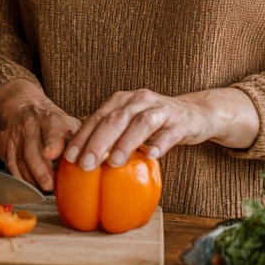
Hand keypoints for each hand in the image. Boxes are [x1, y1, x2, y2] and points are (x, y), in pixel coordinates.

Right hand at [0, 80, 79, 190]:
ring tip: (42, 190)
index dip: (51, 142)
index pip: (51, 131)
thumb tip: (96, 160)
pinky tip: (29, 186)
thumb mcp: (68, 123)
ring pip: (20, 159)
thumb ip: (79, 141)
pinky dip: (19, 177)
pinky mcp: (8, 146)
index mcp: (51, 120)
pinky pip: (11, 164)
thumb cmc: (51, 121)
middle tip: (49, 185)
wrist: (23, 106)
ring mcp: (17, 136)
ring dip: (30, 177)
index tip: (52, 154)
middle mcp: (32, 126)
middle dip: (39, 169)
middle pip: (32, 149)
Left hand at [63, 87, 258, 169]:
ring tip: (113, 162)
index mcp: (122, 100)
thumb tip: (80, 157)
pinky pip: (170, 132)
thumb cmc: (155, 122)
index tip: (70, 157)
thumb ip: (110, 133)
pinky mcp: (181, 121)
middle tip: (86, 165)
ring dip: (125, 143)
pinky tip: (152, 155)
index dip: (82, 137)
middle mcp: (139, 100)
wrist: (194, 113)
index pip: (97, 117)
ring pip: (141, 122)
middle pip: (115, 119)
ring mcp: (161, 108)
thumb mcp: (129, 122)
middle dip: (98, 142)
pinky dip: (160, 143)